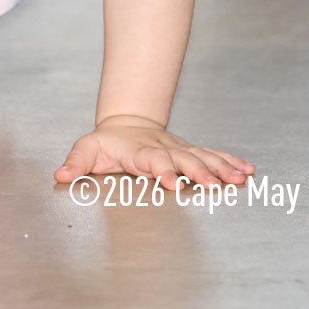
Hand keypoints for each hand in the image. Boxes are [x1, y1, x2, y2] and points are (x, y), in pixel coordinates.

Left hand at [54, 114, 253, 189]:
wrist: (128, 122)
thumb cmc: (107, 142)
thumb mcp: (88, 150)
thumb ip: (77, 163)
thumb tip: (60, 175)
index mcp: (140, 153)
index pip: (152, 162)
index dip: (162, 171)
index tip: (173, 182)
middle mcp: (164, 150)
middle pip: (184, 160)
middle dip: (200, 173)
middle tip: (215, 186)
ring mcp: (180, 150)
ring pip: (204, 157)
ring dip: (222, 168)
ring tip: (240, 179)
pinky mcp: (191, 152)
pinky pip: (214, 155)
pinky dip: (231, 161)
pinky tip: (248, 170)